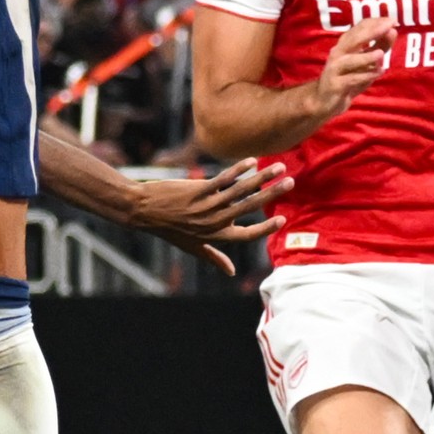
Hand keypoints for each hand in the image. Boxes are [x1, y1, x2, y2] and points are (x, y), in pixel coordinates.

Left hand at [128, 159, 292, 276]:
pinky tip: (252, 161)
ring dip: (262, 178)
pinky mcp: (197, 190)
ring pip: (240, 191)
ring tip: (279, 167)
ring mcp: (206, 205)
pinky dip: (238, 169)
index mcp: (215, 236)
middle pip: (250, 208)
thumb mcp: (192, 247)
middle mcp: (214, 222)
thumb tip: (232, 273)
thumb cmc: (168, 229)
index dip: (266, 228)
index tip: (283, 219)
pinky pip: (223, 179)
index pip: (248, 235)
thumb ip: (214, 258)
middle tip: (292, 182)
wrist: (141, 211)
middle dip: (273, 195)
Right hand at [313, 16, 392, 121]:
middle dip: (372, 31)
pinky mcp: (335, 85)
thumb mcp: (367, 61)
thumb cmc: (349, 77)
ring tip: (380, 54)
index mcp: (346, 44)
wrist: (325, 100)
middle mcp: (338, 53)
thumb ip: (380, 46)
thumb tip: (393, 30)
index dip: (376, 22)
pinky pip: (350, 79)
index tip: (393, 21)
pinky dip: (364, 76)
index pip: (360, 27)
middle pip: (353, 39)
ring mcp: (335, 69)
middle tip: (389, 26)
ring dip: (365, 57)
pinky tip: (377, 73)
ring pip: (350, 60)